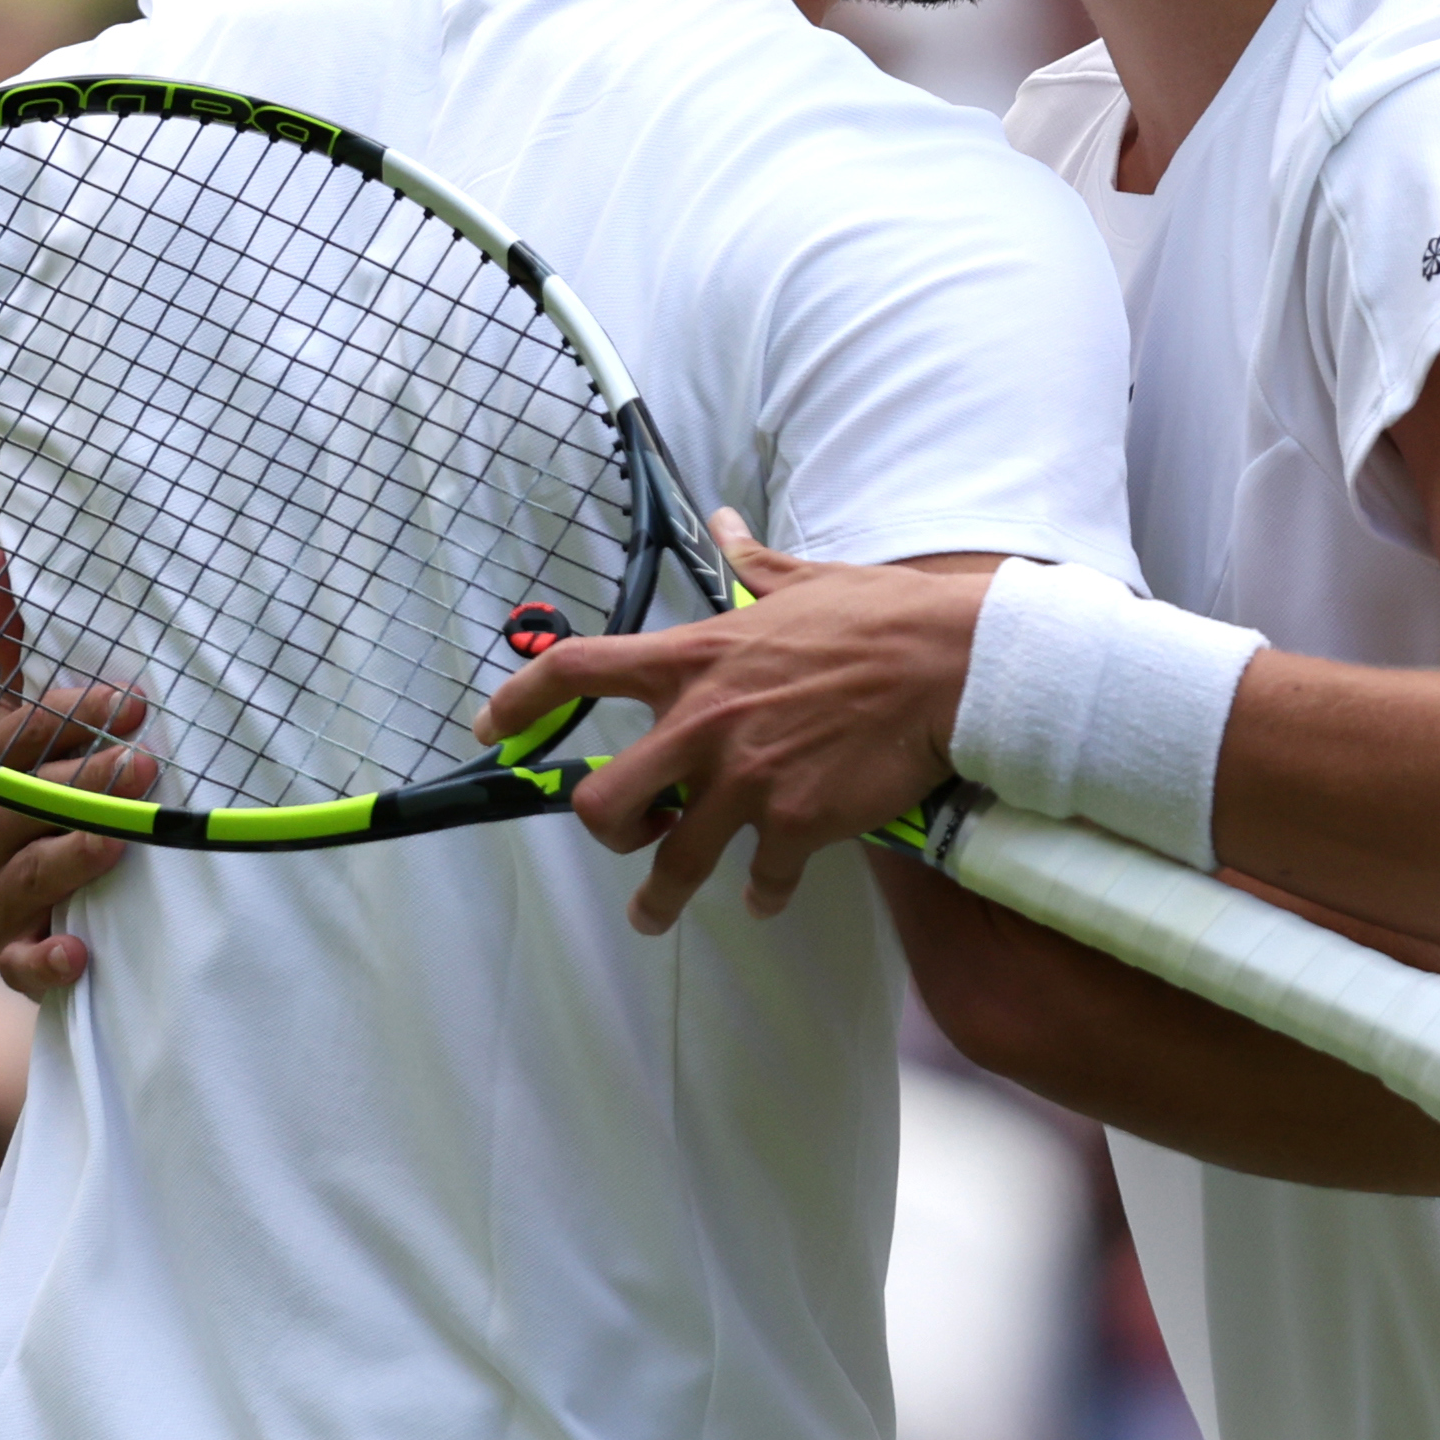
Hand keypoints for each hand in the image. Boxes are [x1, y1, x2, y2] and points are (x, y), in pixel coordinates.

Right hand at [0, 709, 154, 999]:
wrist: (26, 907)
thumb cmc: (41, 799)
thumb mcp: (28, 729)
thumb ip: (17, 652)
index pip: (19, 734)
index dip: (72, 715)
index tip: (132, 701)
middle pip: (26, 800)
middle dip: (87, 781)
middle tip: (144, 762)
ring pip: (30, 872)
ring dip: (76, 854)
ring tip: (120, 843)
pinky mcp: (10, 953)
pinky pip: (24, 961)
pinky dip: (48, 960)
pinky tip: (78, 953)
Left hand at [471, 515, 984, 934]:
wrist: (948, 665)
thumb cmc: (879, 617)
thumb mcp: (802, 582)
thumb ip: (752, 564)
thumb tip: (726, 526)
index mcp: (694, 659)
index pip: (577, 671)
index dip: (520, 700)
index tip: (490, 726)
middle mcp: (704, 724)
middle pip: (603, 800)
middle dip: (605, 828)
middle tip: (630, 834)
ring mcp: (746, 780)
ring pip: (671, 862)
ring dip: (660, 896)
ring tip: (655, 913)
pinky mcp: (797, 823)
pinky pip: (762, 878)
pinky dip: (763, 893)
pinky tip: (768, 895)